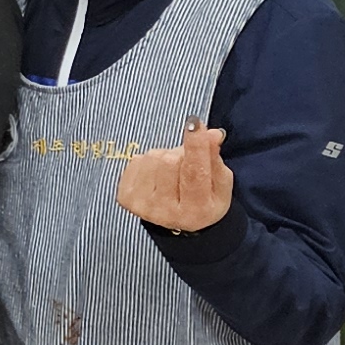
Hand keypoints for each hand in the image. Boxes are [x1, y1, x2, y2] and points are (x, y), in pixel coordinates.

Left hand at [117, 121, 234, 234]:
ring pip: (153, 157)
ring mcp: (142, 206)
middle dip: (181, 153)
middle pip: (171, 160)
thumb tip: (212, 133)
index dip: (195, 145)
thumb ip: (215, 158)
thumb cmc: (204, 198)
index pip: (195, 172)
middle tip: (186, 163)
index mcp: (197, 210)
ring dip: (165, 157)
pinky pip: (137, 160)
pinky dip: (149, 162)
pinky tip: (156, 176)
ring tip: (172, 173)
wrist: (176, 221)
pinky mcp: (125, 198)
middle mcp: (167, 212)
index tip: (194, 123)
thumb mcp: (219, 183)